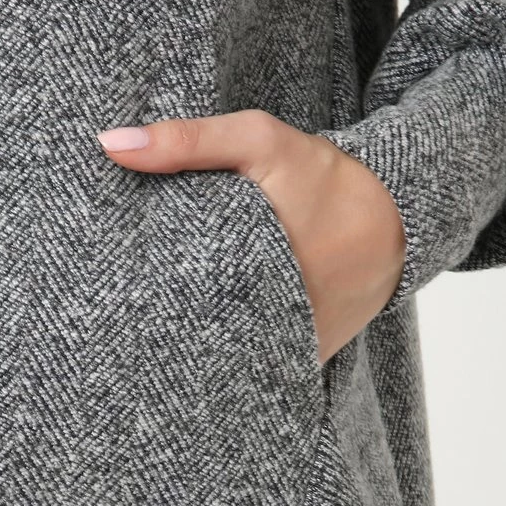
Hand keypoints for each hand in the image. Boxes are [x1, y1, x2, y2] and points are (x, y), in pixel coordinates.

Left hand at [96, 109, 405, 364]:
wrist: (401, 220)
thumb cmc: (327, 179)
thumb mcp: (260, 142)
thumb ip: (186, 142)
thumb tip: (109, 145)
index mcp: (245, 271)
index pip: (165, 301)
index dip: (131, 296)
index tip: (104, 287)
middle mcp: (266, 322)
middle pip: (187, 336)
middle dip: (153, 322)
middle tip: (115, 309)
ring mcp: (288, 348)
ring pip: (220, 357)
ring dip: (191, 341)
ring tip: (148, 330)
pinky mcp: (305, 358)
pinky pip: (255, 364)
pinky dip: (230, 350)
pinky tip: (206, 333)